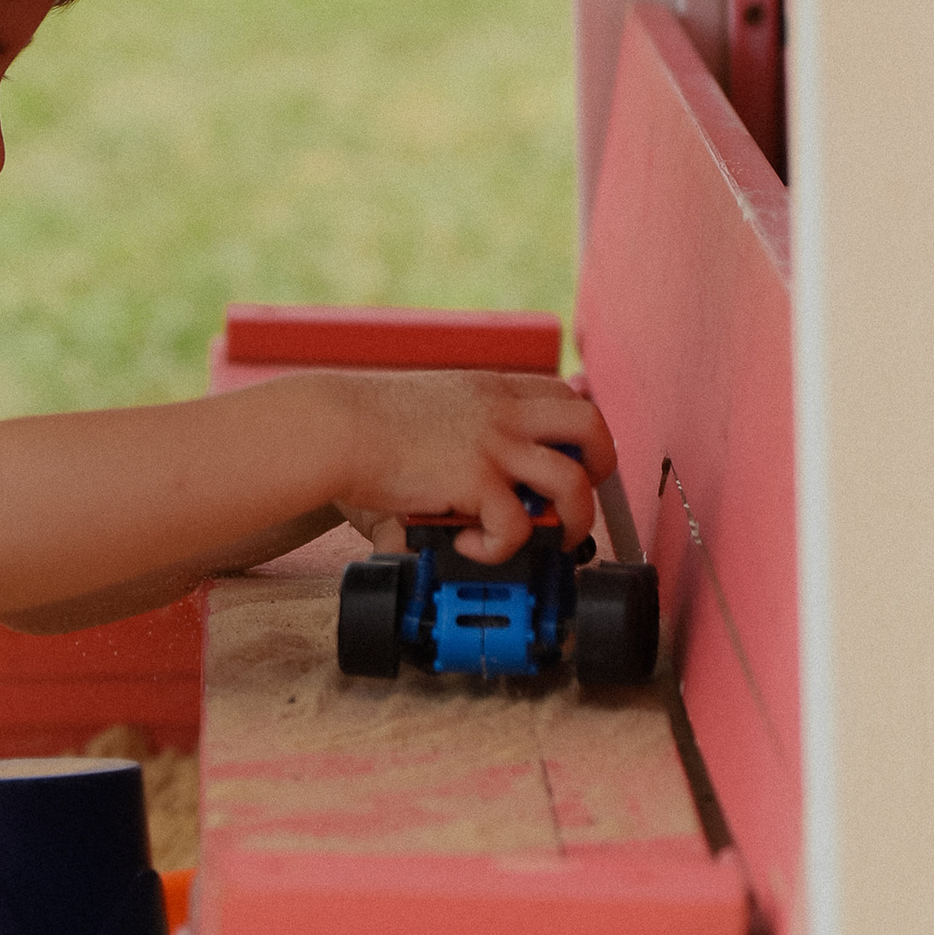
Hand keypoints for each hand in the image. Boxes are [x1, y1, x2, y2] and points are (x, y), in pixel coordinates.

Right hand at [317, 371, 612, 564]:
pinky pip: (518, 525)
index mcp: (493, 388)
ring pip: (573, 482)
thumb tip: (476, 471)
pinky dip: (502, 546)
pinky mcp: (475, 480)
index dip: (581, 431)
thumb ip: (464, 426)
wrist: (333, 427)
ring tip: (547, 539)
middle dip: (600, 468)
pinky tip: (473, 545)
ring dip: (572, 520)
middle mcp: (503, 411)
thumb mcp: (433, 406)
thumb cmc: (366, 422)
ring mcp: (493, 444)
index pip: (566, 395)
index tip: (572, 460)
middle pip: (591, 425)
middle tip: (575, 499)